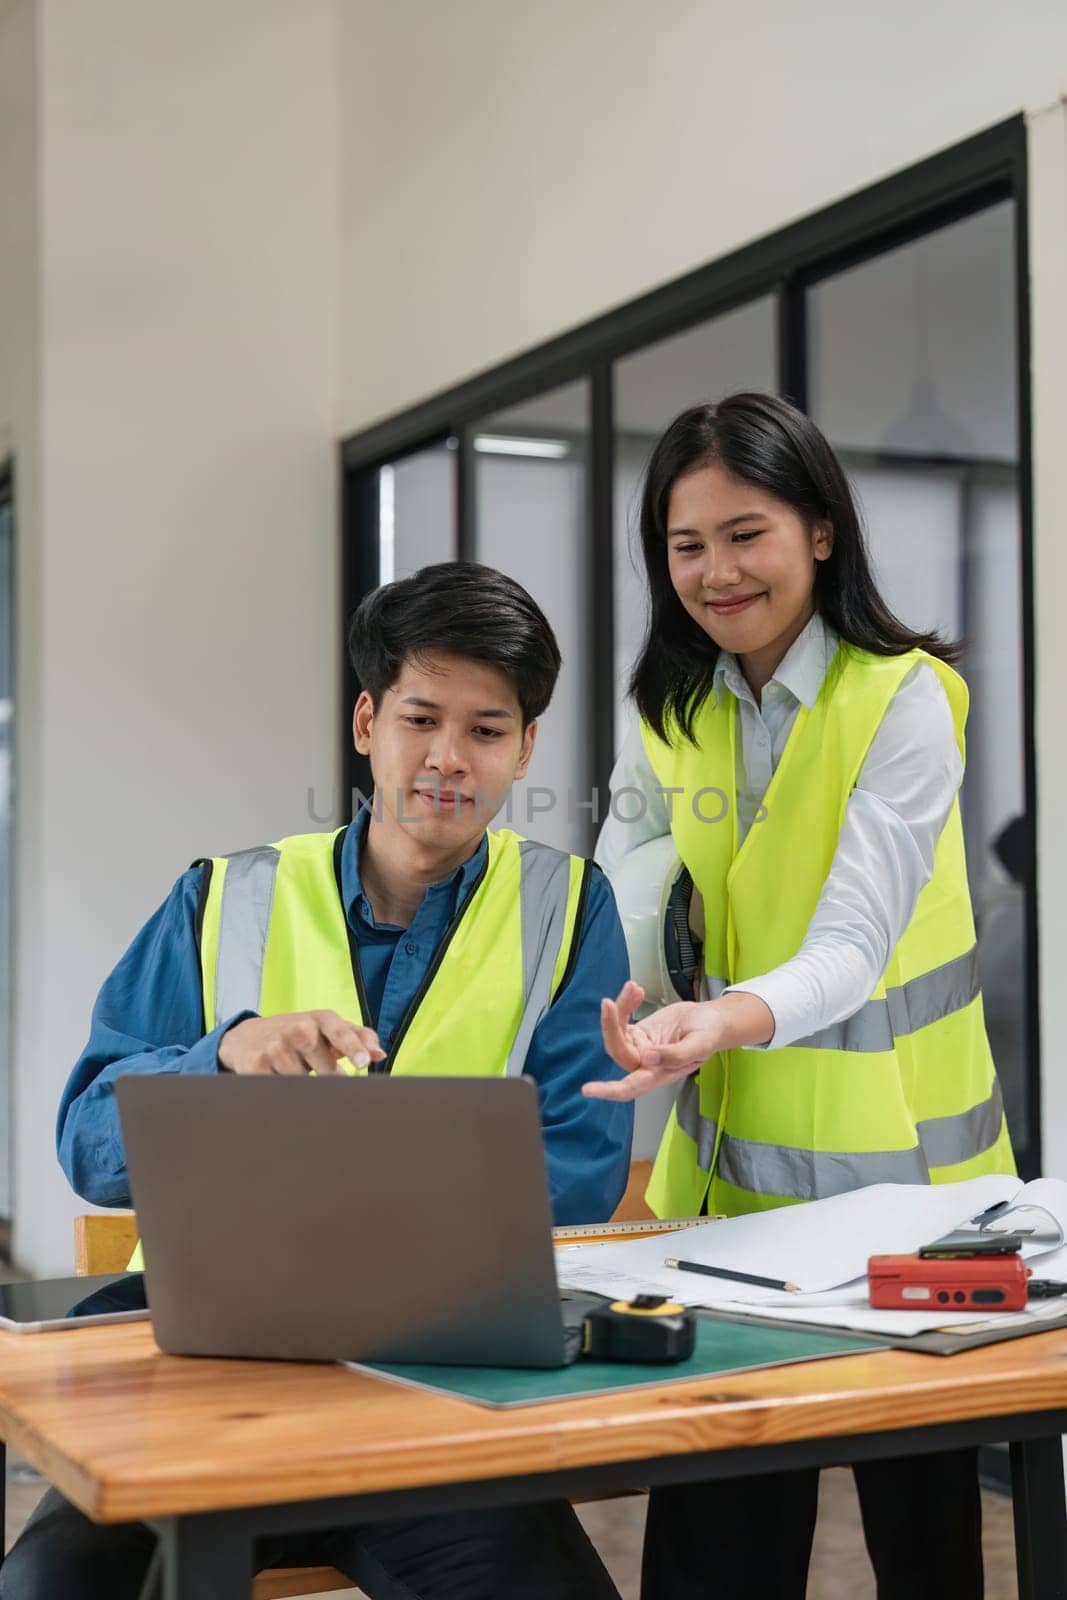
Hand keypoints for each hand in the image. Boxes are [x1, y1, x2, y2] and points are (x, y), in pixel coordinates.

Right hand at [218, 1011, 385, 1075]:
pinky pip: (281, 1090)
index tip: (363, 1063)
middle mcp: (298, 1029)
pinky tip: (281, 1085)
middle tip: (332, 1087)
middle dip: (332, 1080)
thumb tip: (380, 1054)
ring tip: (300, 1079)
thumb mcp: (327, 1030)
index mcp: (320, 1019)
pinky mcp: (256, 1065)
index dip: (353, 1047)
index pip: (340, 1032)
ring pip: (304, 1082)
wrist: (247, 1038)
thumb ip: (357, 1038)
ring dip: (307, 1089)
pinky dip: (286, 1094)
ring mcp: (276, 1046)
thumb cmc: (299, 1035)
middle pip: (324, 1065)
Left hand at [582, 980, 733, 1102]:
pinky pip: (622, 1019)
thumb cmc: (710, 1034)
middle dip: (611, 1025)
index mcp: (660, 1074)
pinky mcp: (638, 1032)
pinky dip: (625, 1003)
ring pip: (616, 1032)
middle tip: (611, 1002)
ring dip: (620, 1008)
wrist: (713, 1018)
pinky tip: (635, 990)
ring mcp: (640, 1047)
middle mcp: (646, 1064)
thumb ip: (675, 1055)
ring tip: (633, 989)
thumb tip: (648, 1058)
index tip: (587, 1089)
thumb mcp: (699, 1043)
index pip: (630, 1087)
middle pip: (617, 1049)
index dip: (608, 1091)